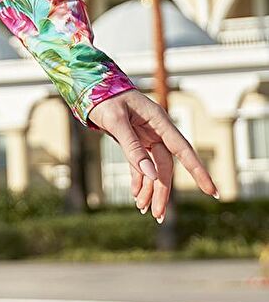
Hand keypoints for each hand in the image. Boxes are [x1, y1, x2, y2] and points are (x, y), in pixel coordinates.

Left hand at [86, 88, 217, 220]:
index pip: (183, 150)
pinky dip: (140, 180)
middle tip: (157, 215)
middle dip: (162, 190)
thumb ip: (132, 147)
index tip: (211, 191)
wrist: (91, 87)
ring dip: (150, 189)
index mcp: (159, 121)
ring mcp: (147, 136)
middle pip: (166, 166)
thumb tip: (150, 174)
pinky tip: (137, 195)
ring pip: (155, 168)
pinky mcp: (136, 140)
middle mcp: (157, 130)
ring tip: (144, 209)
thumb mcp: (116, 121)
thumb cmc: (104, 99)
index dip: (198, 171)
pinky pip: (142, 164)